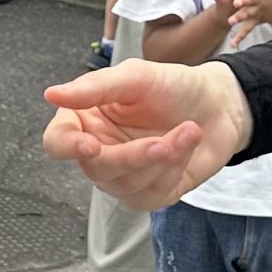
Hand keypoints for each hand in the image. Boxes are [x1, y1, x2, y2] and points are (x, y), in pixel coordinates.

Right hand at [42, 59, 253, 210]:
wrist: (219, 105)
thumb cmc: (173, 86)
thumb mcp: (136, 76)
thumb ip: (95, 87)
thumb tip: (52, 94)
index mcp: (85, 120)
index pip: (57, 141)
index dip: (67, 146)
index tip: (90, 145)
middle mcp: (99, 151)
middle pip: (95, 169)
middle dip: (132, 157)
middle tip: (163, 141)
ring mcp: (123, 176)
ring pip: (125, 186)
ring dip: (161, 161)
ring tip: (188, 130)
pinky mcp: (149, 193)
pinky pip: (150, 195)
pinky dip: (174, 170)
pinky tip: (187, 145)